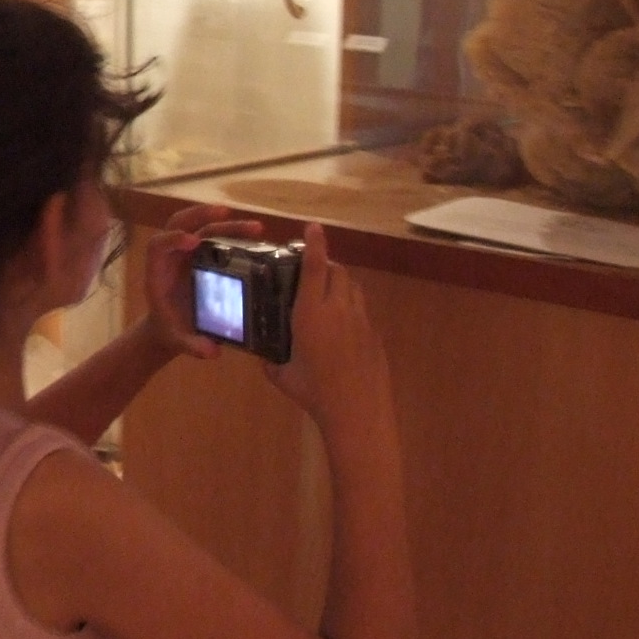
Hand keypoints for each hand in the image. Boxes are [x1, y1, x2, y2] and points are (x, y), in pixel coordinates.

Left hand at [139, 203, 264, 360]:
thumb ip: (191, 345)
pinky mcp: (201, 254)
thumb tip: (212, 351)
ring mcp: (186, 252)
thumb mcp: (178, 340)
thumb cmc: (170, 329)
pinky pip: (213, 236)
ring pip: (200, 225)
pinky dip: (231, 232)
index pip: (158, 245)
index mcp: (158, 271)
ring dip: (225, 222)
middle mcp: (171, 256)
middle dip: (199, 214)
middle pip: (179, 223)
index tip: (192, 241)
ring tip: (255, 227)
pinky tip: (253, 236)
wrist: (169, 326)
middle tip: (225, 212)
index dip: (172, 239)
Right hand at [264, 225, 389, 422]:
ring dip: (340, 283)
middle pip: (337, 271)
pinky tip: (341, 330)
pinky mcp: (374, 334)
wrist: (358, 412)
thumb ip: (272, 362)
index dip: (314, 244)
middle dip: (325, 264)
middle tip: (311, 269)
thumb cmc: (315, 393)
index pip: (314, 268)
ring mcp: (361, 320)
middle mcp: (338, 310)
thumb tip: (264, 358)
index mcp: (311, 315)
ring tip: (327, 294)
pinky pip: (361, 310)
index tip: (314, 227)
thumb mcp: (283, 377)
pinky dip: (350, 308)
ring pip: (353, 288)